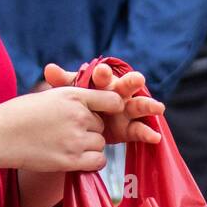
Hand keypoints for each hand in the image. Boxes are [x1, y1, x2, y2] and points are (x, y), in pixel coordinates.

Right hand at [0, 86, 122, 171]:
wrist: (0, 135)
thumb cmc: (20, 114)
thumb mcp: (49, 96)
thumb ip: (73, 99)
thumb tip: (94, 104)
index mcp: (73, 95)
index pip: (112, 100)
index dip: (112, 107)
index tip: (105, 113)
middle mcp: (78, 116)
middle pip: (102, 125)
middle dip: (91, 129)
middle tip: (68, 132)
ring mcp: (76, 139)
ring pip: (100, 144)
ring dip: (90, 146)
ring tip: (67, 144)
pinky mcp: (71, 160)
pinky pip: (99, 161)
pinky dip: (92, 161)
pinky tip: (78, 158)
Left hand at [43, 62, 163, 144]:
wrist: (83, 128)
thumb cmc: (80, 106)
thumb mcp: (71, 95)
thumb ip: (63, 83)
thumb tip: (49, 69)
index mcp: (103, 84)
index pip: (103, 76)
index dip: (102, 74)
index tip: (100, 71)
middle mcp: (118, 94)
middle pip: (126, 87)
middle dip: (132, 83)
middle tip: (138, 79)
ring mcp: (126, 112)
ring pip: (139, 107)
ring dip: (148, 106)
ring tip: (158, 108)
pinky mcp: (130, 129)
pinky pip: (140, 131)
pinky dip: (148, 133)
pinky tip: (155, 136)